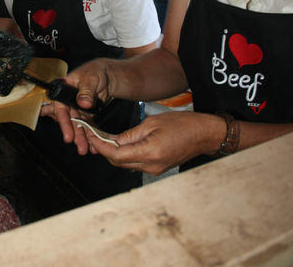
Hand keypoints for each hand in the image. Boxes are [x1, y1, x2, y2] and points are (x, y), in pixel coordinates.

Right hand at [45, 58, 113, 153]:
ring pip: (77, 124)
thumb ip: (86, 90)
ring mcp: (78, 108)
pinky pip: (87, 125)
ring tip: (84, 148)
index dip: (63, 120)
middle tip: (77, 144)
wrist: (108, 75)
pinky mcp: (87, 114)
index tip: (67, 133)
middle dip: (73, 132)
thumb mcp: (91, 78)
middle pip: (69, 118)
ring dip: (81, 137)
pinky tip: (92, 144)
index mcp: (65, 89)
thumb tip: (83, 102)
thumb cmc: (96, 71)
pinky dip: (90, 134)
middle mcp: (69, 100)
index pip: (61, 106)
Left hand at [84, 111, 224, 175]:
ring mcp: (154, 170)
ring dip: (113, 153)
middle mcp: (151, 166)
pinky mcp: (157, 169)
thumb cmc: (182, 124)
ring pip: (125, 164)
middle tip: (92, 134)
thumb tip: (114, 140)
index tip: (90, 135)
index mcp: (149, 152)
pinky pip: (135, 164)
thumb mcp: (153, 122)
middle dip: (103, 149)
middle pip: (118, 162)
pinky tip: (119, 144)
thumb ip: (131, 134)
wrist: (203, 135)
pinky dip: (124, 155)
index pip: (116, 154)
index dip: (100, 145)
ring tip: (102, 137)